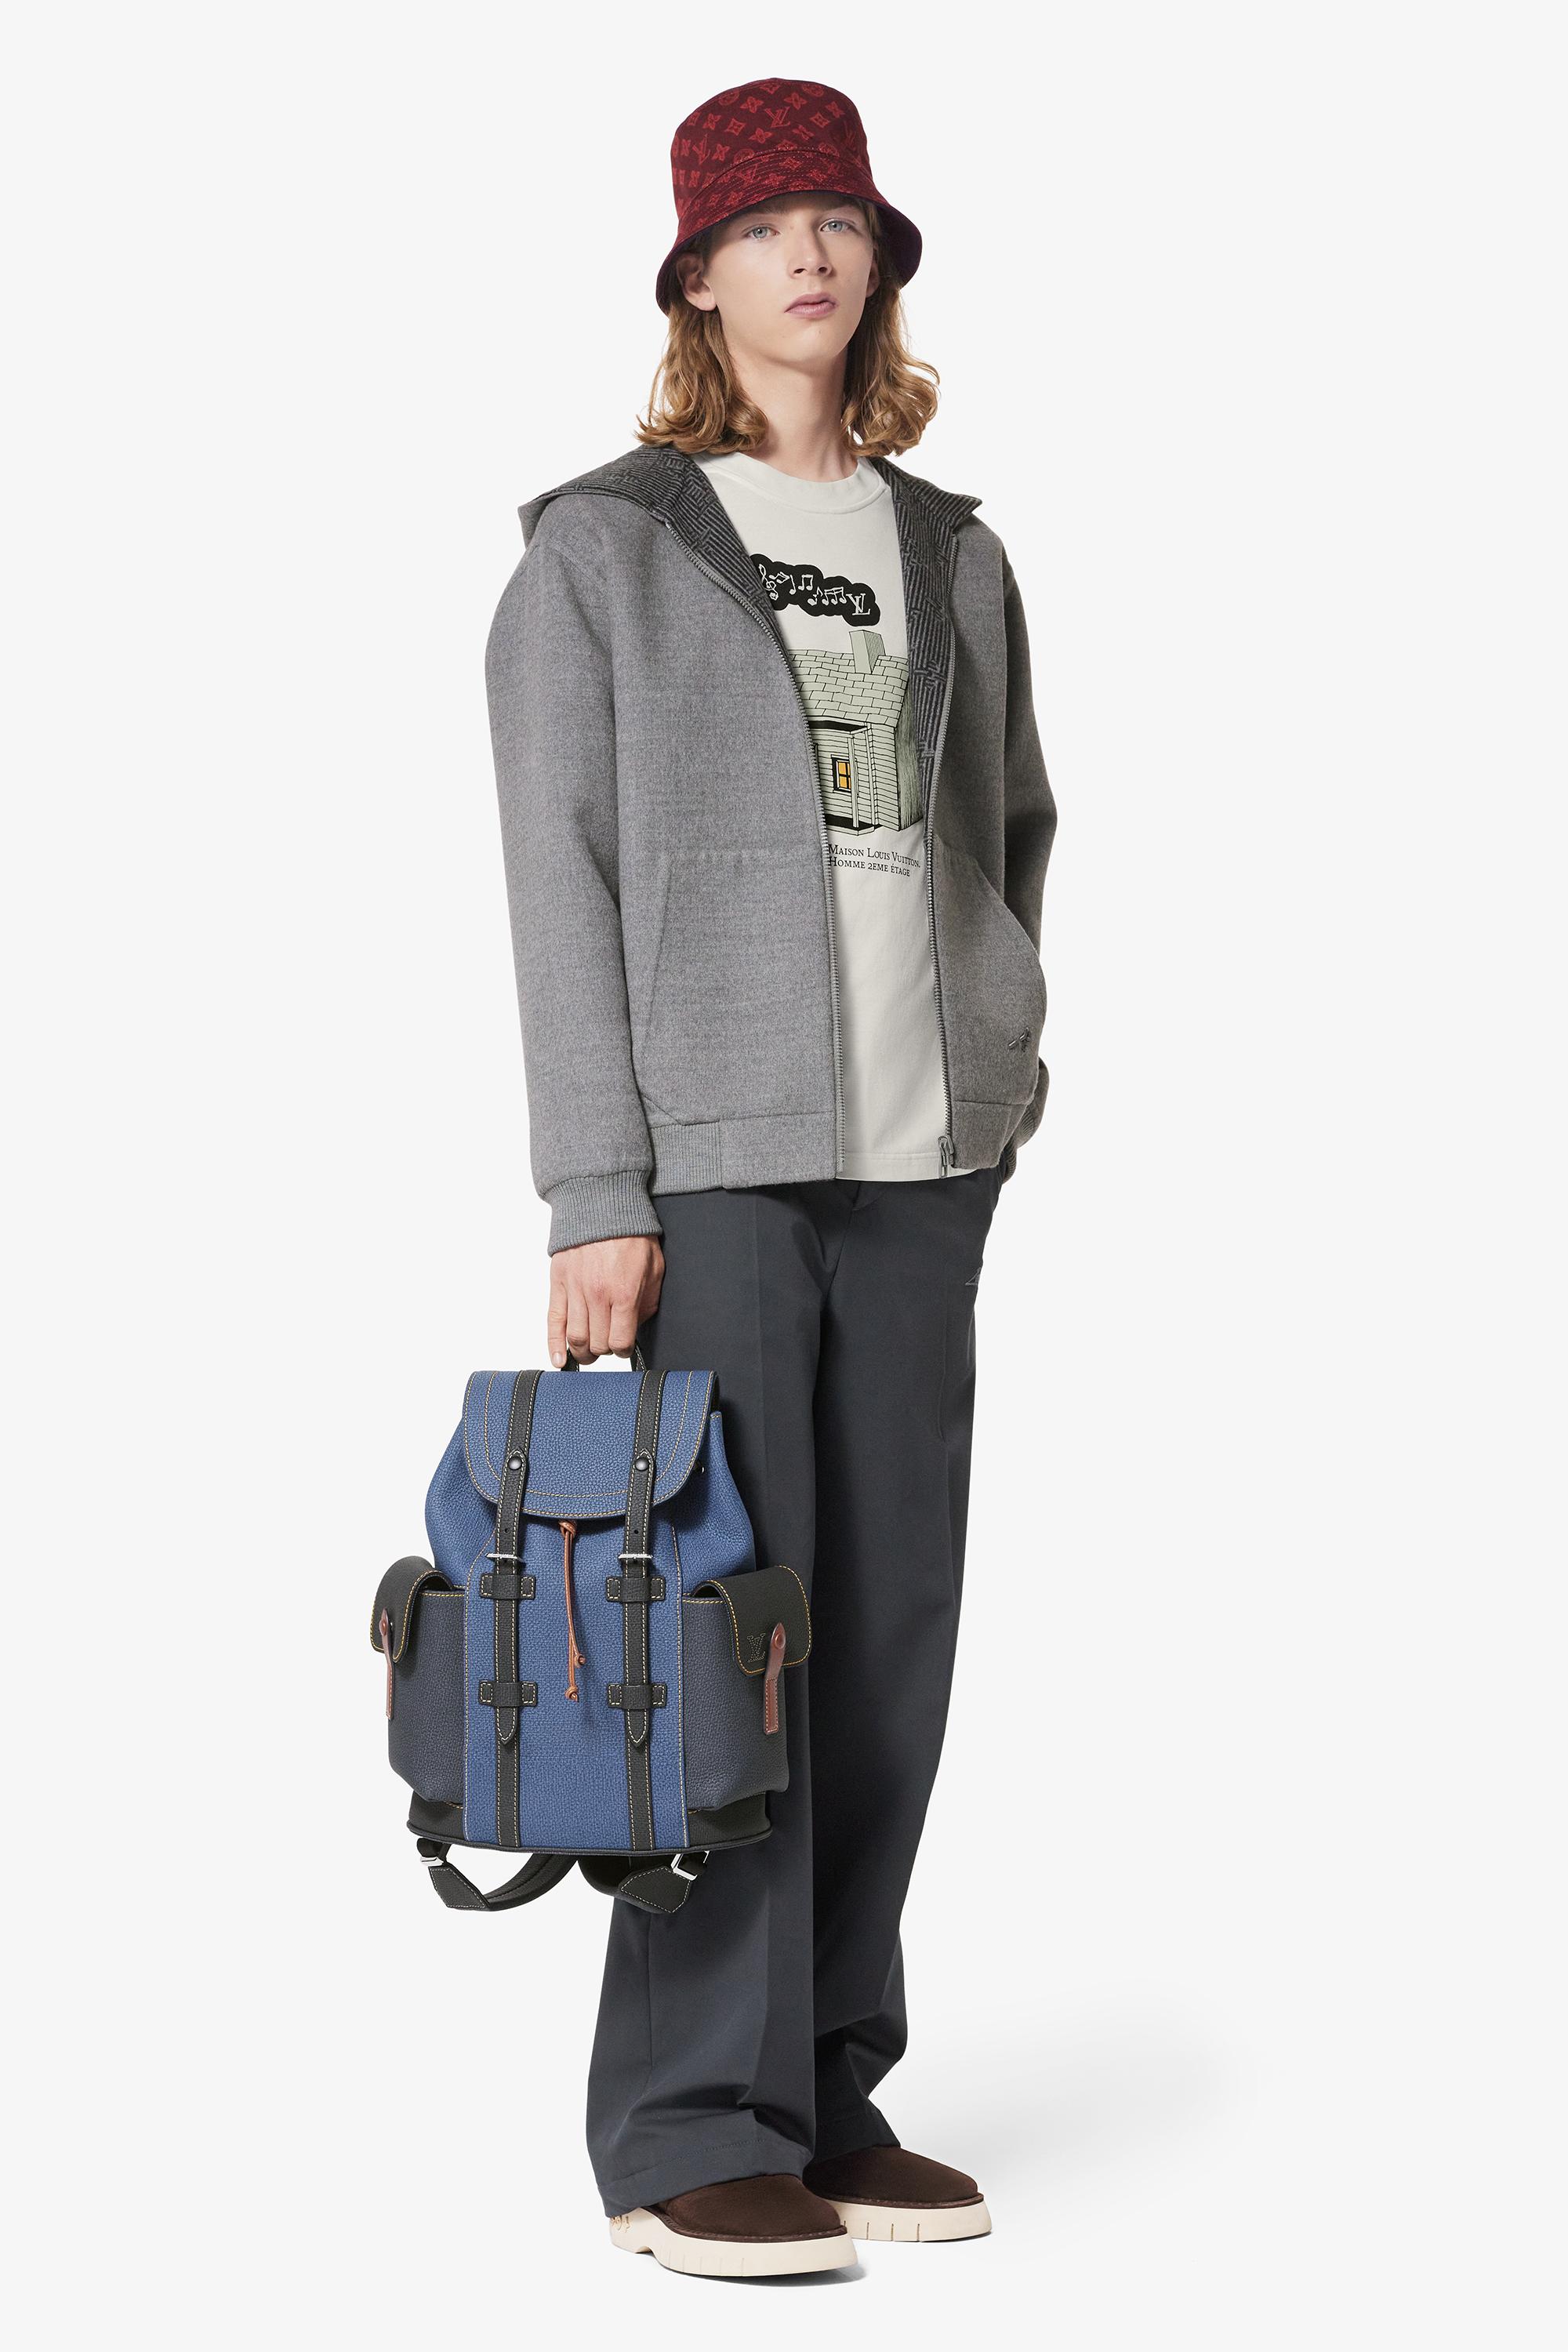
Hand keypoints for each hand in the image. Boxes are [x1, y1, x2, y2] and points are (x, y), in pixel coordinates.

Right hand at [549, 1235, 663, 1366]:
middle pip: (597, 1344)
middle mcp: (597, 1296)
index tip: (624, 1345)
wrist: (603, 1206)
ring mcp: (575, 1291)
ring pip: (575, 1338)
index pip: (620, 1342)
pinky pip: (554, 1321)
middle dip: (604, 1349)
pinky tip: (558, 1360)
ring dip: (582, 1351)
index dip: (624, 1349)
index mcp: (624, 1294)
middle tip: (607, 1343)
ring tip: (587, 1352)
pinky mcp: (559, 1284)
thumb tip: (636, 1326)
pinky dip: (554, 1345)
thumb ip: (647, 1302)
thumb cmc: (631, 1236)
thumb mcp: (654, 1269)